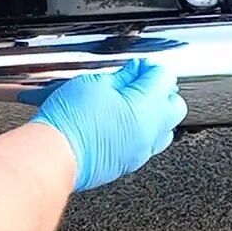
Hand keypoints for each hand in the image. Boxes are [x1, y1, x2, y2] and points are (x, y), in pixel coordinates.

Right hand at [20, 60, 187, 191]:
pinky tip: (122, 124)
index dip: (148, 67)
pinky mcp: (129, 164)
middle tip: (139, 83)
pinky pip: (147, 145)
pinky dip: (142, 132)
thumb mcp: (95, 83)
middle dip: (161, 91)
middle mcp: (151, 131)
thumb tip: (131, 73)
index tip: (137, 66)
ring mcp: (142, 151)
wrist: (56, 155)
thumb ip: (121, 76)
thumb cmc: (71, 122)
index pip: (164, 77)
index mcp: (147, 107)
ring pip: (165, 129)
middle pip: (175, 106)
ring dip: (154, 114)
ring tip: (132, 104)